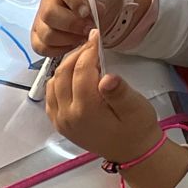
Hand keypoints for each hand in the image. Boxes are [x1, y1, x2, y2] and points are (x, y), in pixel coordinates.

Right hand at [31, 0, 129, 57]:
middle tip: (88, 29)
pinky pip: (42, 48)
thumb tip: (98, 11)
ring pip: (46, 34)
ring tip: (83, 38)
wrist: (93, 11)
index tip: (88, 13)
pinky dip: (59, 50)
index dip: (76, 2)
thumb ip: (102, 0)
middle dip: (71, 25)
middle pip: (49, 15)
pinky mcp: (37, 36)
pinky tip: (73, 44)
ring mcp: (40, 18)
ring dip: (68, 40)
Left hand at [44, 32, 160, 164]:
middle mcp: (67, 115)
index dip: (88, 50)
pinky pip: (50, 96)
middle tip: (91, 44)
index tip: (96, 35)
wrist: (130, 151)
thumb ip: (119, 92)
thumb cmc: (136, 128)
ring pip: (53, 83)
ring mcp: (60, 120)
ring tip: (84, 58)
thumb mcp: (135, 108)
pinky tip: (74, 76)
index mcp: (86, 110)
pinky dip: (58, 81)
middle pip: (62, 74)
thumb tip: (107, 77)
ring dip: (65, 67)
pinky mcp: (59, 123)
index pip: (81, 70)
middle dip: (76, 55)